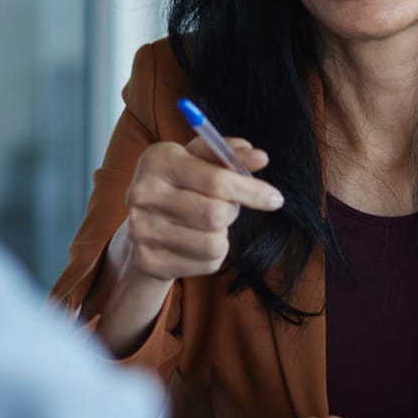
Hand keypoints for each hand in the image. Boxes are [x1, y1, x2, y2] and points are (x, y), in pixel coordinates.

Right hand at [120, 136, 282, 283]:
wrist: (143, 222)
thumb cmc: (182, 182)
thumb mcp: (201, 159)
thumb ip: (231, 154)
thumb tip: (260, 158)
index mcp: (158, 160)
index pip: (216, 180)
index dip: (252, 191)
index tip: (275, 198)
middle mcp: (142, 193)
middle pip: (216, 214)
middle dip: (232, 211)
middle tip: (227, 207)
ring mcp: (141, 230)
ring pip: (213, 243)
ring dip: (222, 235)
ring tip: (208, 224)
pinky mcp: (149, 261)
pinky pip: (206, 263)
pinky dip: (213, 254)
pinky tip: (196, 242)